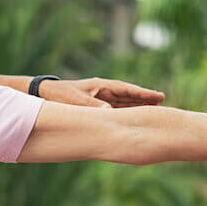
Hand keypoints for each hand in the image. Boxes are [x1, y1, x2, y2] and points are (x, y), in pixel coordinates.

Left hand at [43, 78, 164, 107]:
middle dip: (144, 99)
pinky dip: (124, 113)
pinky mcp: (95, 107)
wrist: (43, 95)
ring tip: (154, 109)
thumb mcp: (75, 100)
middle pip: (128, 96)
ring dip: (137, 106)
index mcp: (101, 86)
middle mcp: (103, 91)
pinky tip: (134, 119)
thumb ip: (92, 106)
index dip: (142, 93)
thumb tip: (109, 112)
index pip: (126, 89)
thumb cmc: (58, 95)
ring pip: (123, 103)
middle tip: (163, 101)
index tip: (158, 96)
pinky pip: (114, 110)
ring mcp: (100, 99)